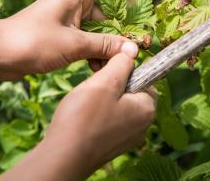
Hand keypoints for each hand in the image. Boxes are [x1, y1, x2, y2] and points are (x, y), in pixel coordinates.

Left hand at [0, 0, 137, 79]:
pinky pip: (85, 41)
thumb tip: (132, 49)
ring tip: (112, 65)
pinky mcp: (62, 37)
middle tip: (130, 51)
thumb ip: (104, 45)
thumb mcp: (73, 44)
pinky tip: (97, 68)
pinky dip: (93, 53)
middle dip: (118, 30)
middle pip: (106, 9)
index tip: (127, 18)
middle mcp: (73, 3)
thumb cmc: (33, 41)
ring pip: (96, 29)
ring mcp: (67, 21)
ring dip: (106, 46)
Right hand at [0, 52, 156, 180]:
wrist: (63, 156)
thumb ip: (120, 64)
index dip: (125, 70)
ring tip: (85, 103)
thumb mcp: (103, 82)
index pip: (146, 79)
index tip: (105, 71)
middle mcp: (143, 126)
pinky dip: (98, 115)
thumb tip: (130, 53)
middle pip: (131, 93)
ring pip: (119, 106)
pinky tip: (84, 117)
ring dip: (103, 99)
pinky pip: (110, 121)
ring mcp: (128, 138)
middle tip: (92, 87)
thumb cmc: (83, 117)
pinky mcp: (113, 146)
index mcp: (146, 109)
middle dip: (112, 85)